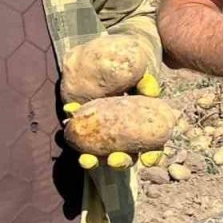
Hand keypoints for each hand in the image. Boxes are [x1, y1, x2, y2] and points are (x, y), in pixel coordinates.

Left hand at [62, 37, 166, 170]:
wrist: (113, 60)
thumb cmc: (133, 72)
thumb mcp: (143, 75)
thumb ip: (147, 83)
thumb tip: (150, 90)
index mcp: (145, 130)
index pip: (152, 149)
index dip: (152, 157)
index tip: (146, 159)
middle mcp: (126, 139)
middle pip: (126, 158)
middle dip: (119, 162)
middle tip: (113, 159)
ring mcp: (105, 137)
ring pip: (101, 156)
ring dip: (92, 160)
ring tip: (85, 159)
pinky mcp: (86, 128)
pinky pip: (80, 135)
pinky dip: (74, 129)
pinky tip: (69, 114)